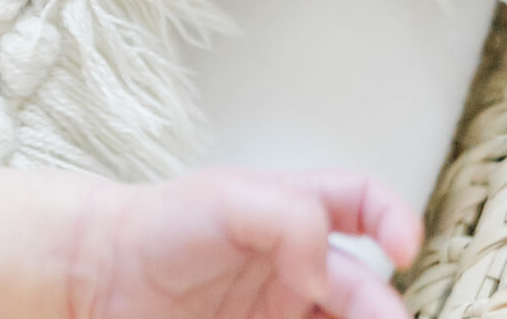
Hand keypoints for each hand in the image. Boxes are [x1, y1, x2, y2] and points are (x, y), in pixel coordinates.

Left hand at [78, 168, 420, 318]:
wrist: (102, 278)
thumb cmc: (161, 226)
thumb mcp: (227, 199)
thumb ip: (289, 220)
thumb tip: (326, 271)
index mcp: (297, 215)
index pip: (365, 205)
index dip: (395, 220)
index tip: (405, 249)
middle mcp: (300, 268)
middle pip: (366, 293)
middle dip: (384, 312)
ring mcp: (283, 312)